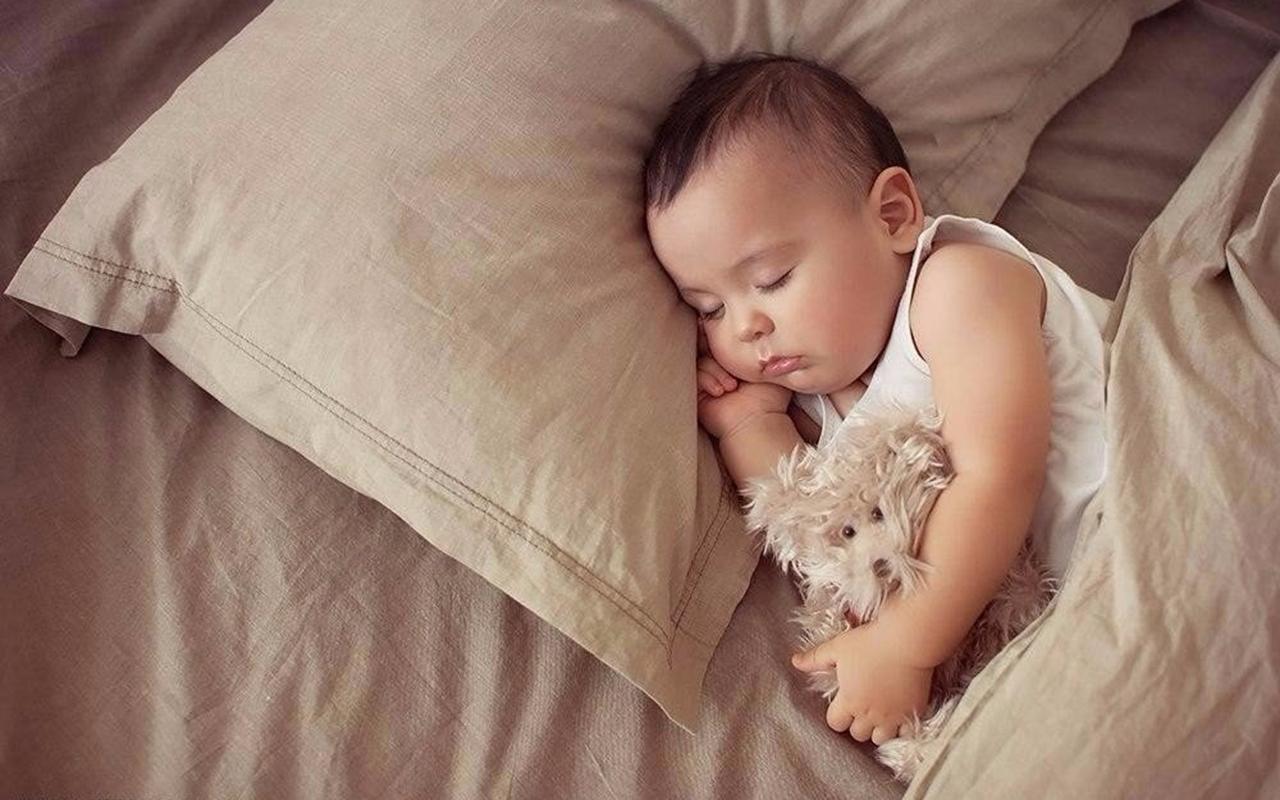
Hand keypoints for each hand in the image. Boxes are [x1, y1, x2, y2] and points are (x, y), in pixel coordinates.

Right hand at [695, 324, 790, 438]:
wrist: (757, 420)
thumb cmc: (768, 396)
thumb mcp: (768, 365)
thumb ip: (763, 345)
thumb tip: (759, 327)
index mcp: (732, 359)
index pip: (719, 338)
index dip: (719, 333)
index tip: (723, 331)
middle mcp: (716, 367)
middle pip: (705, 345)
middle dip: (713, 346)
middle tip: (722, 353)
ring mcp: (705, 379)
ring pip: (700, 359)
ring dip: (716, 370)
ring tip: (732, 386)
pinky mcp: (696, 392)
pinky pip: (695, 375)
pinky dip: (708, 379)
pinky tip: (721, 391)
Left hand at [791, 621, 933, 745]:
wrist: (906, 641)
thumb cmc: (869, 642)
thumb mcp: (836, 647)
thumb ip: (815, 658)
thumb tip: (795, 661)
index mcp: (848, 701)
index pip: (835, 724)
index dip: (837, 716)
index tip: (842, 704)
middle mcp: (869, 714)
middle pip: (858, 734)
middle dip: (856, 723)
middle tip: (861, 707)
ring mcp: (892, 717)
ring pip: (880, 738)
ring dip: (877, 729)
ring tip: (878, 714)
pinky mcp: (911, 713)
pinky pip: (904, 733)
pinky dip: (900, 728)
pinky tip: (898, 715)